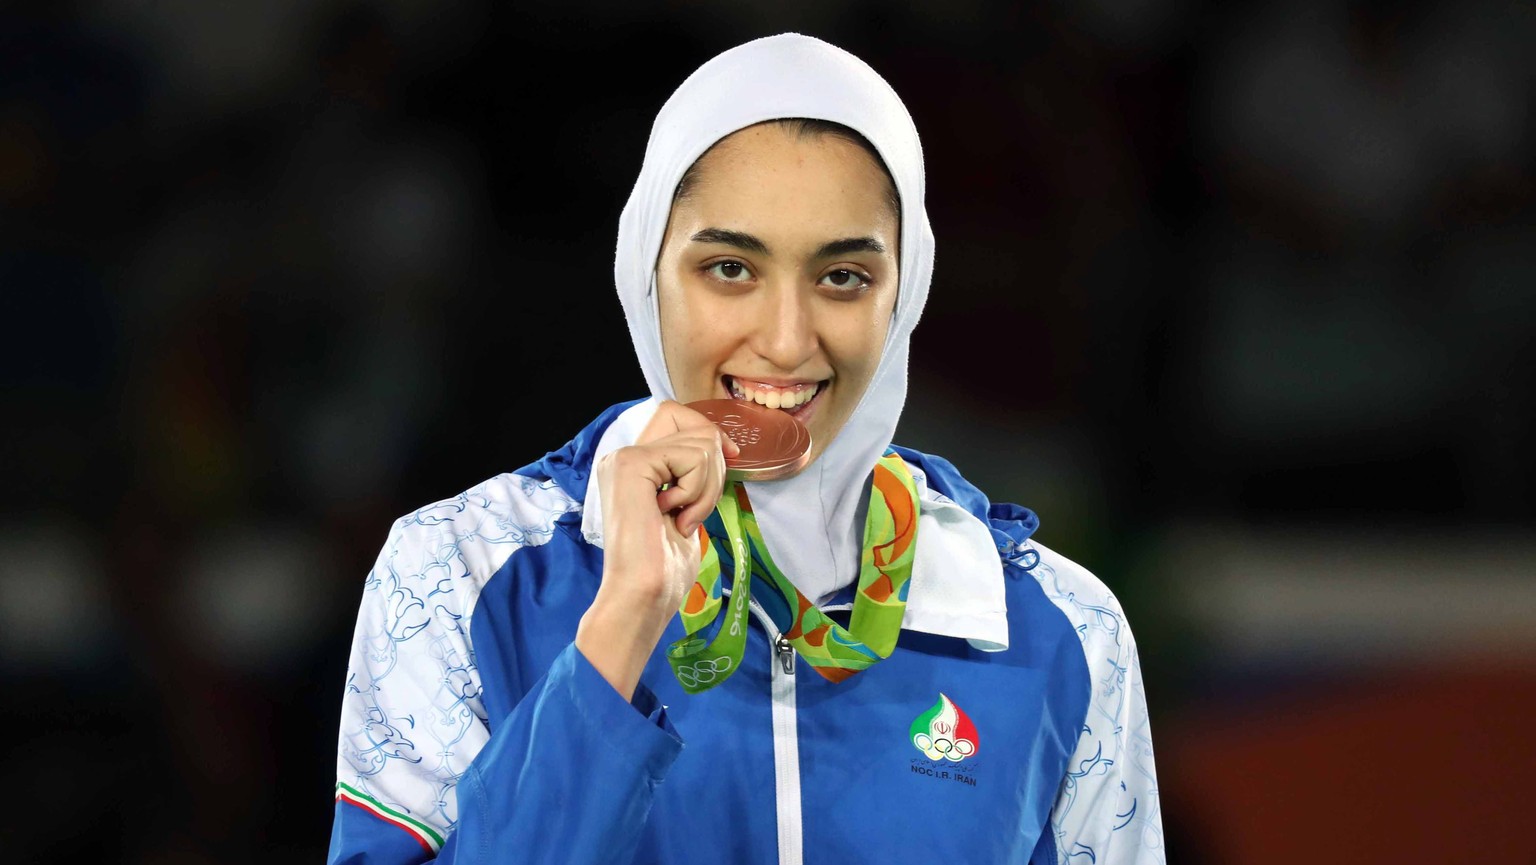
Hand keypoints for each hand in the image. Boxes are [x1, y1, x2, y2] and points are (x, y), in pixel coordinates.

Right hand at [575, 401, 739, 699]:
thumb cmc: (664, 566)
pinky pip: (692, 456)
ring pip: (700, 442)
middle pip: (694, 425)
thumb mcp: (687, 507)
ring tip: (683, 518)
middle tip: (695, 510)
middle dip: (715, 468)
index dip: (708, 430)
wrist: (643, 595)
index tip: (730, 457)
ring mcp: (624, 458)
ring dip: (708, 487)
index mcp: (634, 466)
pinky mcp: (631, 465)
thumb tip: (724, 446)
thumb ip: (694, 474)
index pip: (676, 415)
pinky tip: (676, 517)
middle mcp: (623, 456)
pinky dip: (698, 490)